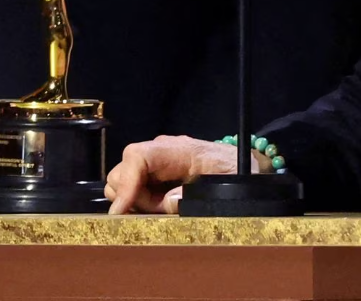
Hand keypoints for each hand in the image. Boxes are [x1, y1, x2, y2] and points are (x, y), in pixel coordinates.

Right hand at [104, 135, 264, 213]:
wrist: (239, 165)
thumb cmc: (236, 171)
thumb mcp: (228, 183)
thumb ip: (200, 194)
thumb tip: (169, 202)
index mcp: (179, 150)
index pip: (138, 156)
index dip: (126, 183)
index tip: (121, 211)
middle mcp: (160, 151)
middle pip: (122, 172)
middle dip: (134, 199)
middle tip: (160, 211)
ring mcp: (153, 161)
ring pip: (121, 182)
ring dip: (136, 202)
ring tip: (163, 208)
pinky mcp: (151, 172)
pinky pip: (130, 188)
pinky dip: (138, 202)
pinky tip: (160, 206)